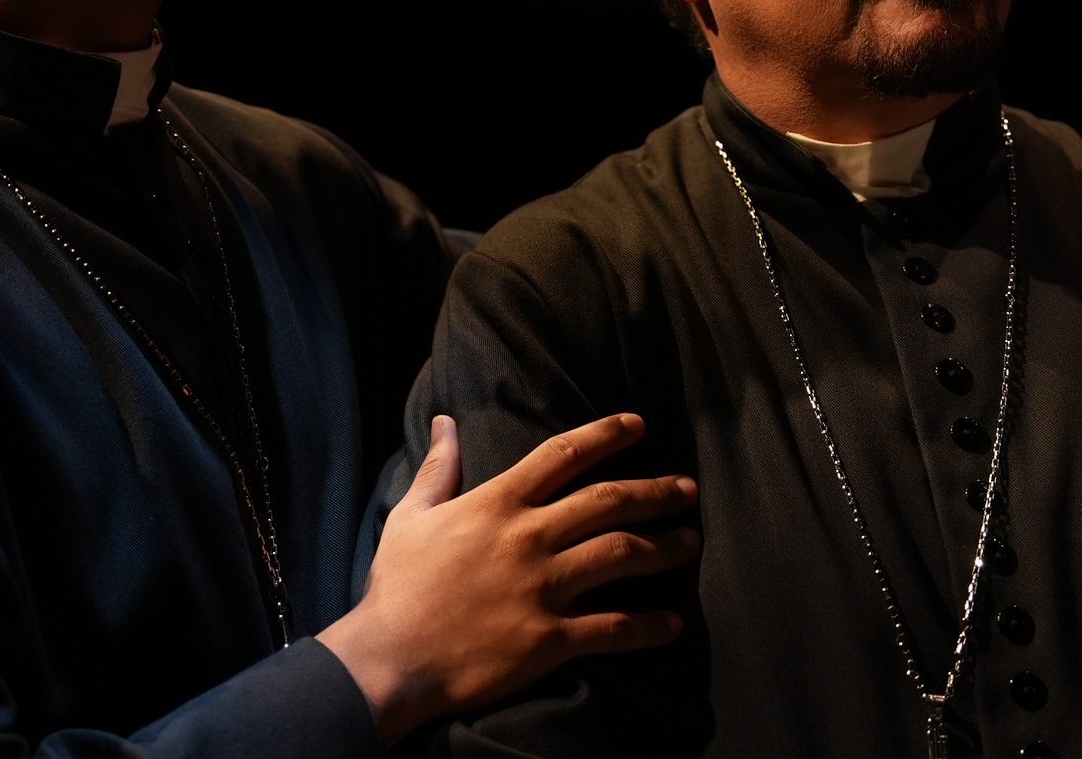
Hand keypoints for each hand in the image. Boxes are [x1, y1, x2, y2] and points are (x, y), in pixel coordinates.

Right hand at [318, 412, 698, 746]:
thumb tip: (445, 422)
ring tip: (692, 542)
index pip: (563, 454)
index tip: (639, 425)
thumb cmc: (396, 588)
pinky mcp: (549, 638)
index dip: (606, 434)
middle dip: (655, 491)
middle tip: (689, 489)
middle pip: (608, 501)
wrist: (389, 659)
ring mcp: (543, 588)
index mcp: (498, 504)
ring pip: (621, 555)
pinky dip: (648, 626)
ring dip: (664, 547)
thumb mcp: (411, 516)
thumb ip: (438, 468)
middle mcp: (529, 538)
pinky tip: (672, 624)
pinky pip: (612, 628)